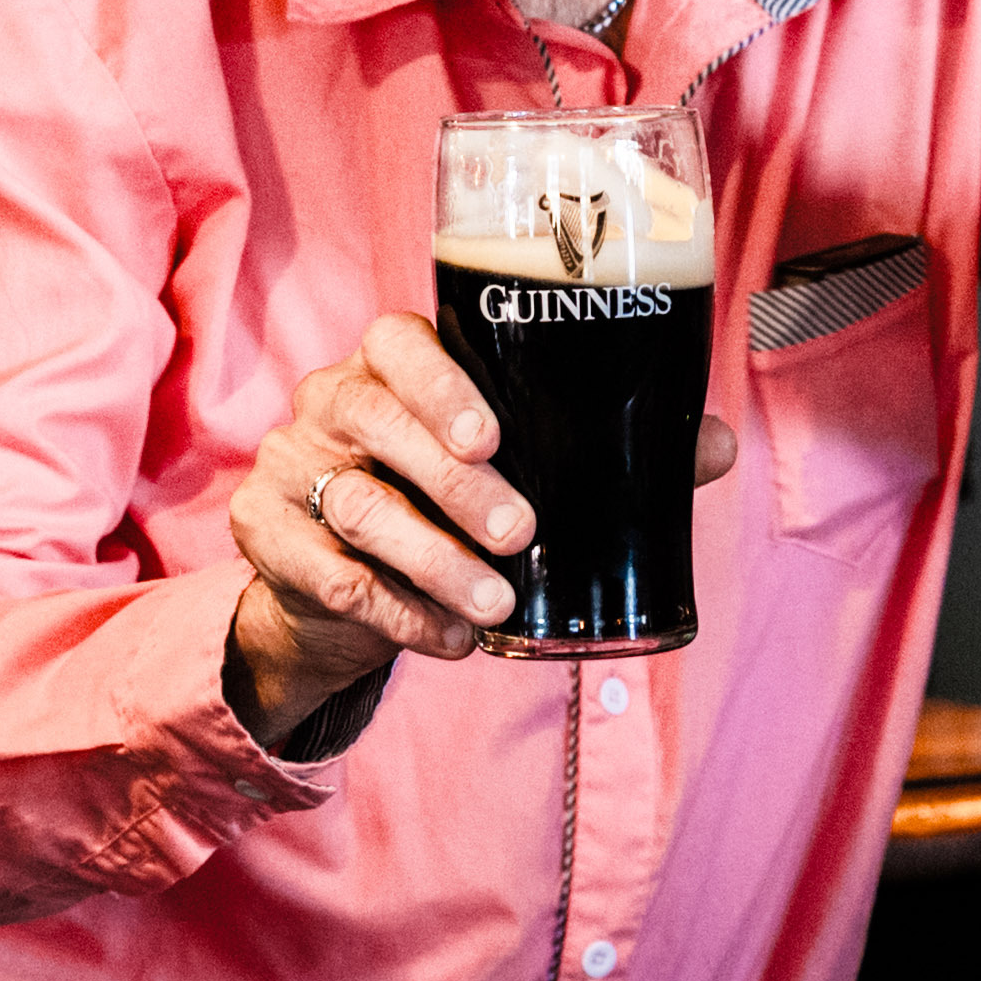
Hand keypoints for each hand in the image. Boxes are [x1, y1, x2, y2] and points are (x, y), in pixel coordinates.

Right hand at [226, 313, 738, 743]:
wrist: (334, 579)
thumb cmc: (443, 498)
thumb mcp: (511, 467)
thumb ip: (606, 450)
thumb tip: (718, 444)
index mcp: (389, 364)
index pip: (397, 341)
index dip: (440, 383)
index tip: (493, 436)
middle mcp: (329, 402)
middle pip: (377, 425)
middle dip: (455, 487)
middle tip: (523, 535)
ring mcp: (286, 466)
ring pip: (355, 508)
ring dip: (433, 563)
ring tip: (498, 606)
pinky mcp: (262, 536)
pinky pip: (328, 577)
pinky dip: (396, 614)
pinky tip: (450, 639)